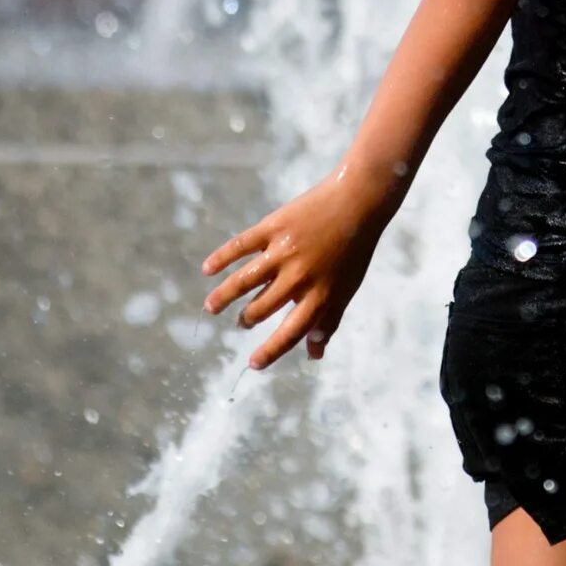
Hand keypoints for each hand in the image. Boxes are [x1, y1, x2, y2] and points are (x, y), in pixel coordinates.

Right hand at [201, 169, 391, 368]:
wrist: (358, 202)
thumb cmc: (353, 250)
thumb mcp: (346, 289)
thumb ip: (329, 321)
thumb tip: (314, 355)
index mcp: (320, 296)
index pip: (290, 333)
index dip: (270, 351)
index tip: (253, 364)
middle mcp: (299, 277)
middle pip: (262, 307)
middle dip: (247, 319)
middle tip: (242, 323)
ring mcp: (283, 251)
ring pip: (244, 280)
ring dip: (224, 297)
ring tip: (210, 308)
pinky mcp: (273, 227)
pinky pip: (241, 246)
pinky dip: (221, 258)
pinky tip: (207, 269)